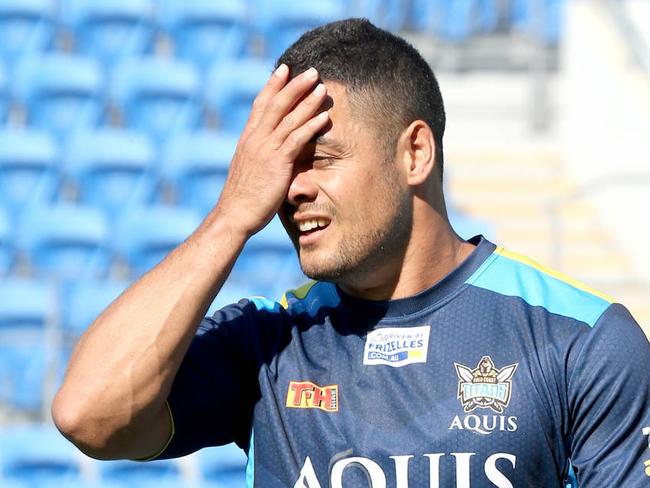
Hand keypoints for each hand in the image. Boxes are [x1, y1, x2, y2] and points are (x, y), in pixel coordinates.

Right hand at [215, 64, 328, 236]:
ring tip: (322, 87)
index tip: (284, 69)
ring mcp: (265, 150)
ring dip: (306, 101)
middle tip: (311, 71)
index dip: (273, 85)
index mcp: (247, 139)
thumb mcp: (249, 169)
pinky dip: (310, 126)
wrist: (234, 214)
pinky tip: (323, 117)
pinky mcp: (277, 164)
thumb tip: (269, 152)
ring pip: (288, 118)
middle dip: (294, 85)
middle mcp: (255, 139)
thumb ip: (260, 155)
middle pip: (276, 104)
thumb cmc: (242, 197)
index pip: (260, 104)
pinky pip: (296, 140)